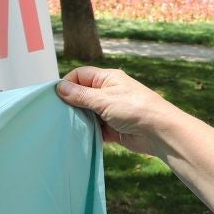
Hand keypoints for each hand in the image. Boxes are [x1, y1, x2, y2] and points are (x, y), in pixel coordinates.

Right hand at [56, 65, 182, 154]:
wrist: (159, 132)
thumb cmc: (134, 108)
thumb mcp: (104, 99)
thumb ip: (80, 95)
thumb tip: (59, 88)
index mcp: (107, 79)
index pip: (80, 75)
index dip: (67, 84)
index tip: (54, 98)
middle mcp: (108, 93)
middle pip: (81, 95)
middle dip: (70, 104)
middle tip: (56, 114)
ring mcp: (109, 111)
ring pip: (86, 113)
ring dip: (78, 120)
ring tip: (63, 127)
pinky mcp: (112, 129)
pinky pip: (94, 129)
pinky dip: (86, 132)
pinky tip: (76, 137)